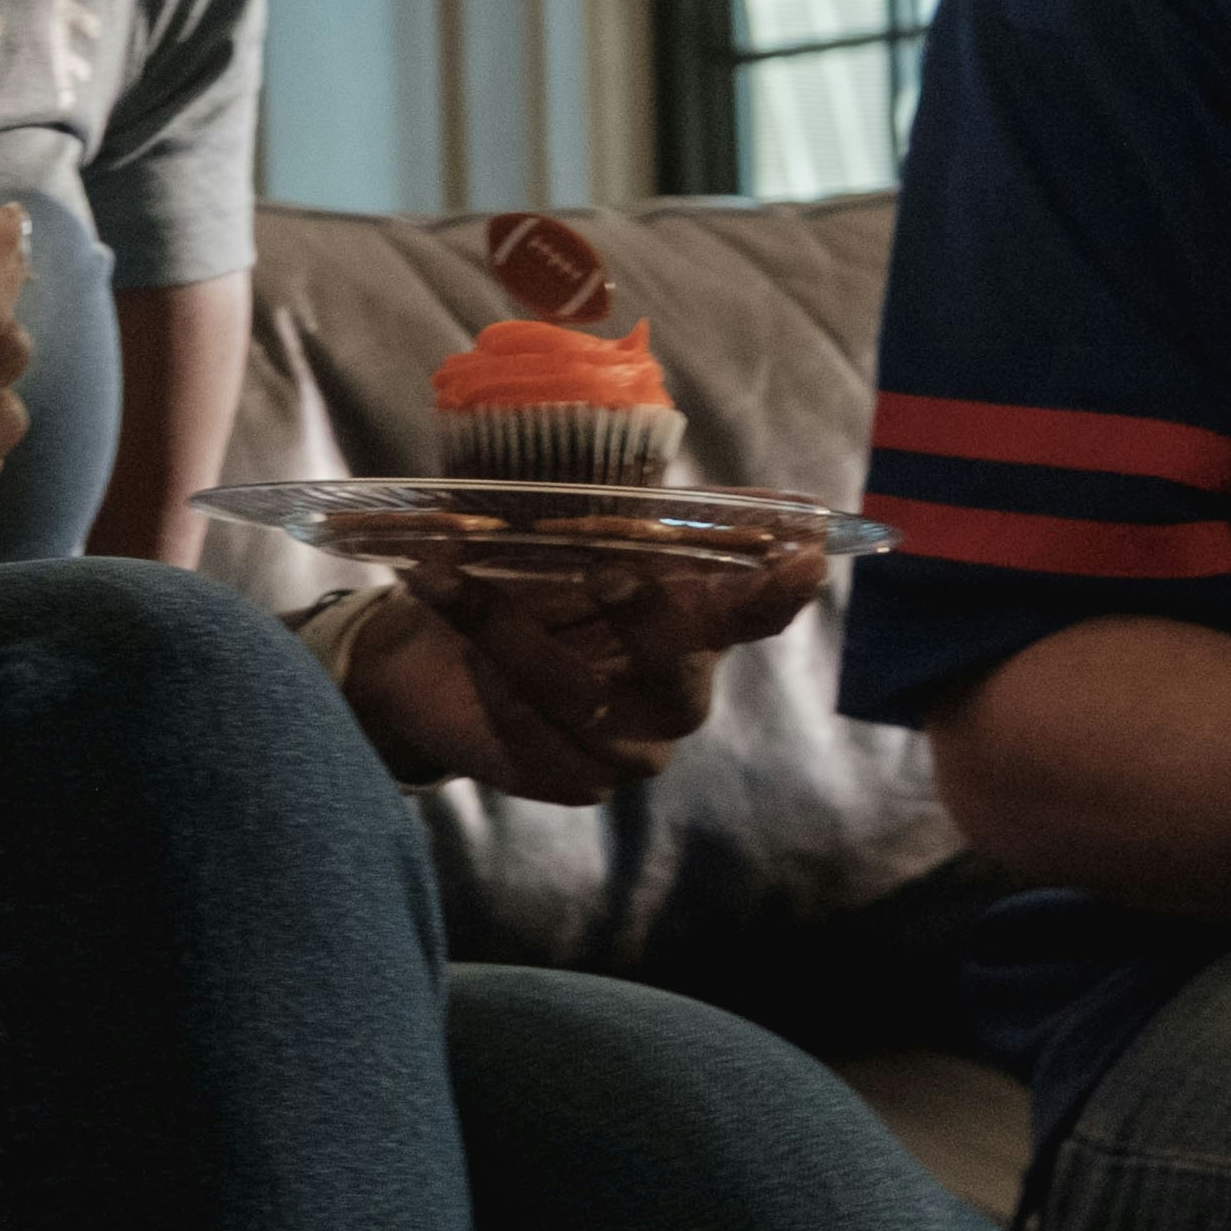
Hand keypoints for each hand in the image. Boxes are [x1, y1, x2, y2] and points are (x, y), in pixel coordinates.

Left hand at [337, 542, 826, 804]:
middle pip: (677, 659)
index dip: (778, 590)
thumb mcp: (550, 540)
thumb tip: (616, 450)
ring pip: (579, 693)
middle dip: (640, 612)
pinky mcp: (580, 780)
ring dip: (504, 630)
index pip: (754, 608)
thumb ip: (596, 512)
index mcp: (694, 619)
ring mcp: (636, 746)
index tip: (801, 561)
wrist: (429, 662)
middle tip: (603, 570)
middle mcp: (679, 688)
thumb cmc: (515, 588)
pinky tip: (455, 645)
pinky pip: (530, 730)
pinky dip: (483, 677)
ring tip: (442, 576)